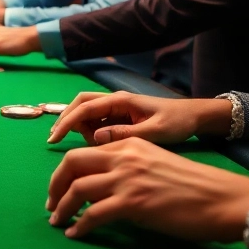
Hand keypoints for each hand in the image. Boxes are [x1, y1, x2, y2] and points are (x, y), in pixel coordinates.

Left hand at [46, 138, 248, 241]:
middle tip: (50, 203)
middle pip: (72, 163)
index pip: (84, 152)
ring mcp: (127, 179)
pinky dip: (80, 225)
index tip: (59, 186)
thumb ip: (129, 169)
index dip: (66, 170)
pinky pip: (93, 214)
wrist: (223, 198)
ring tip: (57, 221)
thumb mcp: (156, 165)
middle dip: (55, 184)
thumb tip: (103, 187)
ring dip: (62, 207)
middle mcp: (124, 157)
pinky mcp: (133, 202)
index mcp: (130, 146)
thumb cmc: (195, 187)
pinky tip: (75, 234)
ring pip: (77, 189)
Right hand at [47, 91, 234, 145]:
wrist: (194, 117)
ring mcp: (116, 109)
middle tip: (55, 140)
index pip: (85, 108)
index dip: (67, 122)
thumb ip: (125, 134)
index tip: (54, 139)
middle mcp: (115, 101)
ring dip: (80, 128)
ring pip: (87, 113)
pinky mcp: (120, 117)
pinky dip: (91, 132)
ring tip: (87, 147)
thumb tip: (96, 137)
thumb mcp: (154, 132)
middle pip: (80, 104)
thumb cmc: (176, 122)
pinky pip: (97, 122)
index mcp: (121, 101)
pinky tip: (97, 146)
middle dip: (66, 120)